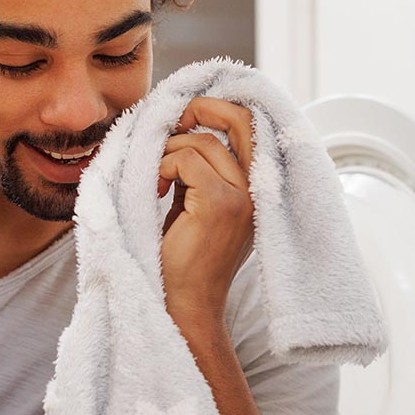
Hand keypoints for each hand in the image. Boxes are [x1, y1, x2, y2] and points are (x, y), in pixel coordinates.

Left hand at [158, 97, 255, 329]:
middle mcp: (258, 192)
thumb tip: (179, 127)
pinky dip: (161, 167)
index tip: (185, 116)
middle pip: (240, 120)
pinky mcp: (220, 204)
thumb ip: (198, 171)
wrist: (183, 307)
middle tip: (169, 120)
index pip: (252, 127)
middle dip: (201, 108)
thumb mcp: (194, 206)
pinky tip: (156, 191)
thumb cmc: (180, 261)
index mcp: (257, 191)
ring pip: (203, 140)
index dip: (220, 109)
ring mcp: (243, 198)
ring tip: (155, 181)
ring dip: (168, 151)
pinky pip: (186, 158)